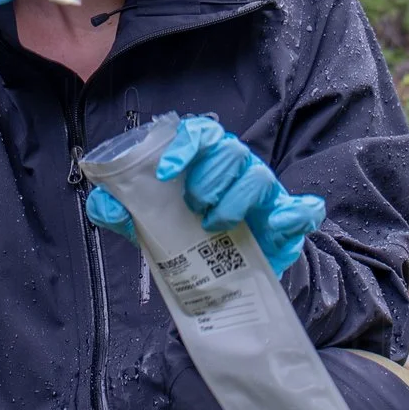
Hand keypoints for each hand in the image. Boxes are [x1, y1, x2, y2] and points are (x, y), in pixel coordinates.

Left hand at [85, 115, 326, 275]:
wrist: (224, 275)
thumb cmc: (186, 236)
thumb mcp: (148, 224)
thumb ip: (121, 211)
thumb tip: (105, 204)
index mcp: (205, 160)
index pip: (201, 133)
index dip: (185, 146)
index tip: (165, 172)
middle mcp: (237, 169)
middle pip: (231, 152)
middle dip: (209, 178)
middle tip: (193, 206)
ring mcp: (266, 193)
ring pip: (259, 178)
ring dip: (235, 201)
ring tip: (214, 226)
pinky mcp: (287, 220)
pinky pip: (303, 208)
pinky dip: (296, 213)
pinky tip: (278, 224)